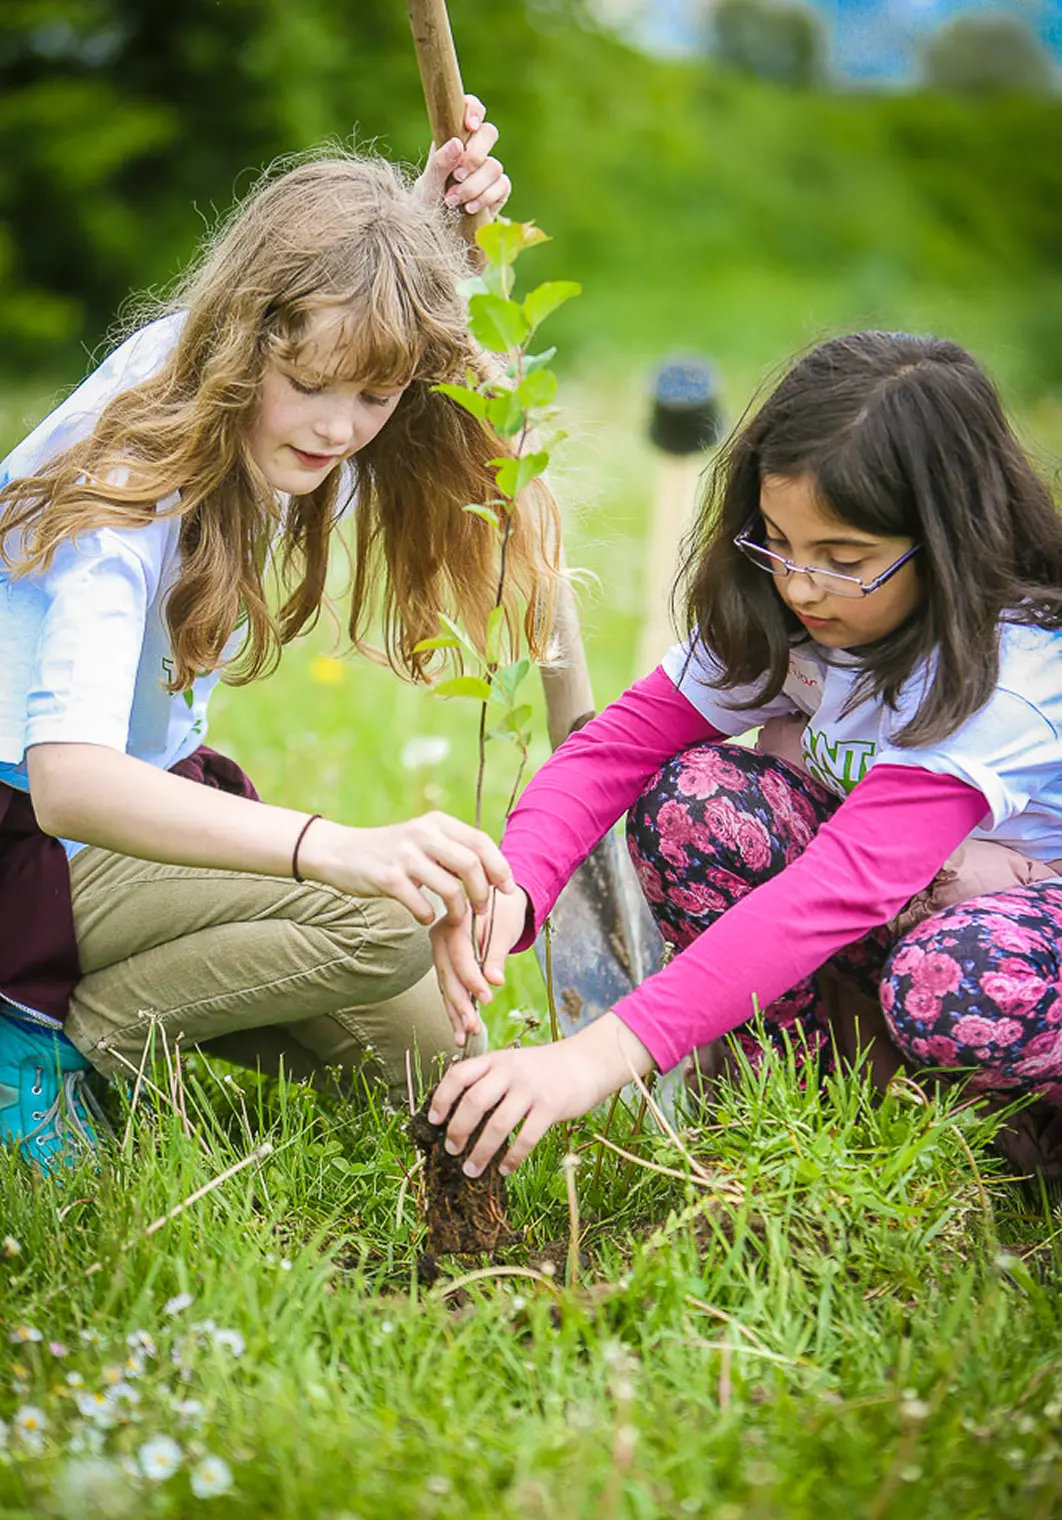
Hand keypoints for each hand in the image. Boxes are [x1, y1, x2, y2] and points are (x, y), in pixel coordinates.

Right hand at [298, 811, 513, 925]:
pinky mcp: (388, 878)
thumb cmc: (389, 852)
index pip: (480, 841)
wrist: (340, 852)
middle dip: (482, 893)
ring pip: (450, 889)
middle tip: (481, 909)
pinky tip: (424, 917)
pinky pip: (422, 905)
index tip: (507, 889)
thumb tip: (492, 871)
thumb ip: (451, 848)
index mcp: (436, 823)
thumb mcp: (422, 839)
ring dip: (459, 911)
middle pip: (471, 865)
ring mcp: (404, 856)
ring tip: (455, 919)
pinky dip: (428, 917)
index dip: (500, 867)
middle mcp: (423, 834)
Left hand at [416, 94, 510, 217]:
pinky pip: (502, 186)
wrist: (437, 238)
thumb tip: (457, 143)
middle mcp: (473, 152)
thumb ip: (439, 165)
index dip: (474, 110)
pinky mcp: (498, 192)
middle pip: (489, 133)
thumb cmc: (426, 209)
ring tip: (454, 200)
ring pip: (494, 165)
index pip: (470, 111)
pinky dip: (485, 197)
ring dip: (475, 184)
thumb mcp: (426, 187)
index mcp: (453, 140)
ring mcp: (488, 172)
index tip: (469, 126)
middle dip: (476, 154)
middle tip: (458, 174)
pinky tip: (468, 208)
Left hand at [428, 1014, 654, 1175]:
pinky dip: (512, 1157)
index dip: (442, 1098)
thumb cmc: (543, 1069)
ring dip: (481, 1152)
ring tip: (471, 1170)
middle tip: (451, 1152)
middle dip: (457, 1130)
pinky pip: (526, 1137)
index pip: (459, 1075)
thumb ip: (490, 1080)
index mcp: (496, 1059)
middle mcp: (510, 1071)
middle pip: (474, 1102)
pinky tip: (505, 1169)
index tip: (433, 1121)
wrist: (586, 1062)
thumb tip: (458, 1114)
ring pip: (498, 1125)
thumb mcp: (513, 1063)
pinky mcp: (551, 1106)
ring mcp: (531, 1088)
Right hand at [431, 884, 528, 1045]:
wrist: (500, 898)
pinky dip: (454, 1007)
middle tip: (472, 1026)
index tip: (487, 999)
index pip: (460, 956)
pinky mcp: (446, 962)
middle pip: (448, 974)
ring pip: (446, 985)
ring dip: (455, 1012)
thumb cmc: (505, 909)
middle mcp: (441, 936)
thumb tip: (494, 981)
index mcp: (454, 922)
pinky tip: (459, 1028)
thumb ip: (496, 954)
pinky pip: (449, 986)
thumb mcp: (505, 927)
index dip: (472, 980)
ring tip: (464, 1036)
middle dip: (460, 1004)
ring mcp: (440, 950)